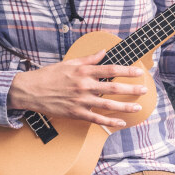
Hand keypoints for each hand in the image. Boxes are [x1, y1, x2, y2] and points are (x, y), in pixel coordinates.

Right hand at [8, 50, 147, 128]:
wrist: (29, 90)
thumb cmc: (49, 75)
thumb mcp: (69, 63)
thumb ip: (88, 59)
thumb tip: (103, 52)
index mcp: (83, 71)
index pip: (110, 70)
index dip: (126, 71)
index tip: (139, 72)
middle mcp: (84, 85)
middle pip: (113, 88)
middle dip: (131, 89)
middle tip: (144, 89)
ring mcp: (80, 100)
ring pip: (108, 105)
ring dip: (125, 107)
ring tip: (137, 107)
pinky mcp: (75, 113)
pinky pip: (96, 118)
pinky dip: (109, 121)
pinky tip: (121, 122)